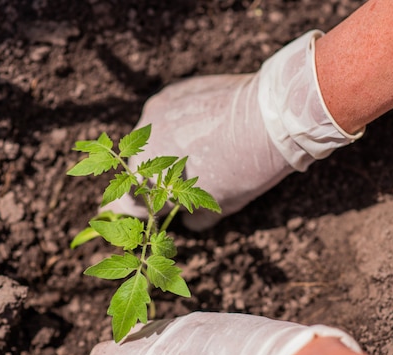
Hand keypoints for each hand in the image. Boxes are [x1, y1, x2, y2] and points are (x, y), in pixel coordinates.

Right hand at [102, 31, 362, 230]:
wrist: (269, 118)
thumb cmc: (248, 169)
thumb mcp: (223, 204)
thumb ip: (196, 218)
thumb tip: (188, 220)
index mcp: (152, 186)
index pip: (124, 206)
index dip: (128, 211)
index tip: (133, 211)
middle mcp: (142, 152)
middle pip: (137, 171)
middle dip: (154, 177)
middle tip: (182, 177)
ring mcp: (151, 118)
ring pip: (148, 139)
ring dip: (164, 146)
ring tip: (199, 145)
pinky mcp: (166, 96)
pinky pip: (162, 114)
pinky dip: (176, 122)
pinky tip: (201, 123)